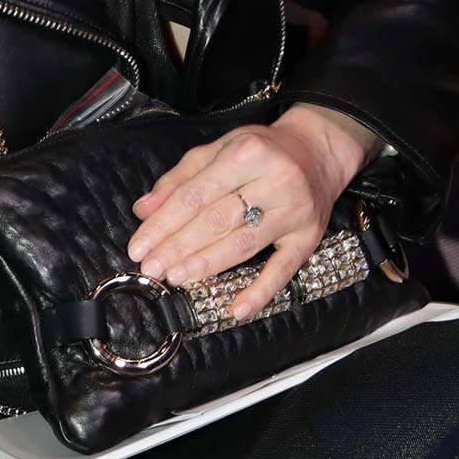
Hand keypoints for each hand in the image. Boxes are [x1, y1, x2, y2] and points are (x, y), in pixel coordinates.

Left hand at [127, 105, 380, 319]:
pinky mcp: (309, 236)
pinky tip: (236, 309)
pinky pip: (284, 269)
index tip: (139, 246)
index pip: (195, 195)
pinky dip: (260, 291)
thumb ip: (180, 178)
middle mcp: (274, 180)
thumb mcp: (219, 149)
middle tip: (152, 267)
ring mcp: (294, 211)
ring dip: (206, 265)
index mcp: (247, 152)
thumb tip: (144, 209)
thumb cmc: (262, 150)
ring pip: (243, 244)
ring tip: (176, 278)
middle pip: (216, 221)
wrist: (319, 152)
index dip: (163, 223)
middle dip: (178, 247)